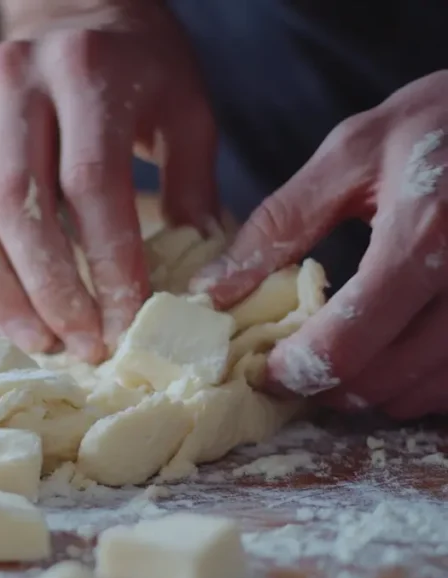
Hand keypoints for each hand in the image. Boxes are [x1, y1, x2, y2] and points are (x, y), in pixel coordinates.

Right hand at [0, 1, 216, 361]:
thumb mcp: (187, 112)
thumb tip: (194, 283)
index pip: (89, 182)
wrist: (70, 12)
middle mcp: (13, 83)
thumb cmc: (137, 67)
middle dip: (51, 289)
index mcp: (84, 69)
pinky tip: (6, 310)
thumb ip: (191, 190)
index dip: (107, 262)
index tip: (126, 322)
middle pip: (18, 205)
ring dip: (0, 292)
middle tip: (83, 345)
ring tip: (39, 341)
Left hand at [192, 70, 447, 418]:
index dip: (295, 370)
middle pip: (386, 379)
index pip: (348, 342)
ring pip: (426, 392)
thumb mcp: (351, 155)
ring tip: (341, 361)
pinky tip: (392, 354)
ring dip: (375, 392)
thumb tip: (213, 288)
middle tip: (296, 369)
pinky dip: (418, 385)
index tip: (266, 371)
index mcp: (422, 237)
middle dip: (329, 386)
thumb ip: (280, 225)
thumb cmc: (438, 123)